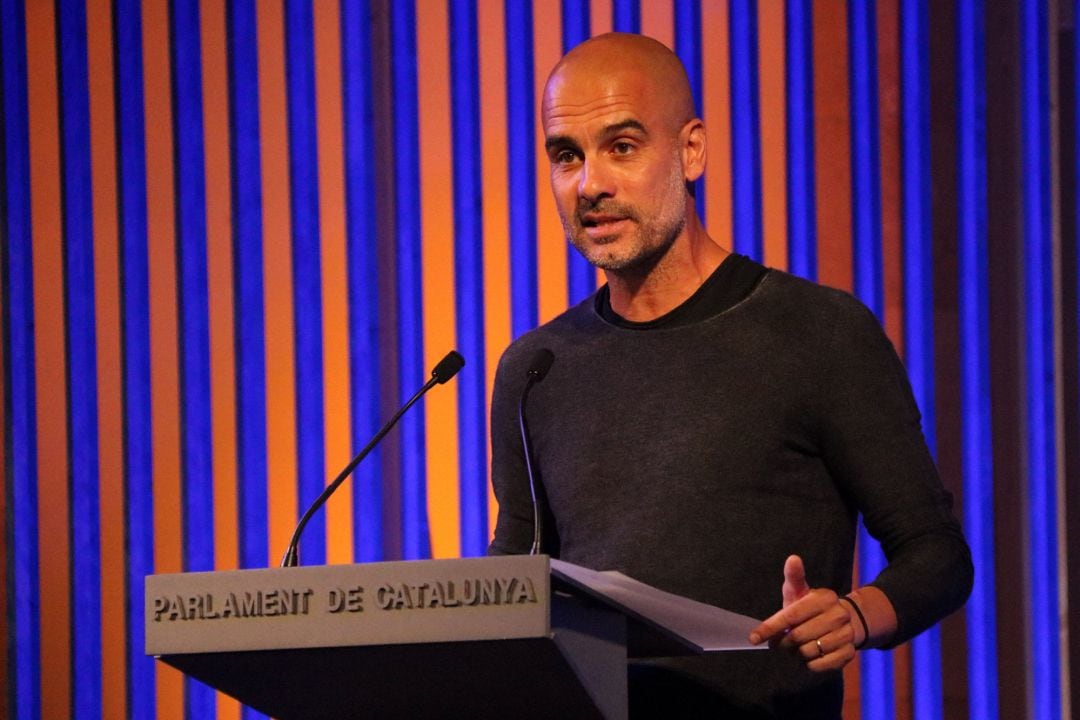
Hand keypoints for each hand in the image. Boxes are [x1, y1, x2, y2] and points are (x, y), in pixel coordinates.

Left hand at [748, 555, 856, 671]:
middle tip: (780, 643)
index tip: (753, 638)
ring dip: (795, 654)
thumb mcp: (799, 592)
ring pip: (807, 652)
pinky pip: (819, 665)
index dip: (770, 627)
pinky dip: (808, 664)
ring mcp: (847, 635)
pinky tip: (808, 656)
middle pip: (797, 636)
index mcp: (825, 597)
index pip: (791, 615)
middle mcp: (839, 615)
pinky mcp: (849, 653)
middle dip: (783, 643)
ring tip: (795, 647)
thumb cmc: (810, 607)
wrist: (841, 623)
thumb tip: (792, 558)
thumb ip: (794, 577)